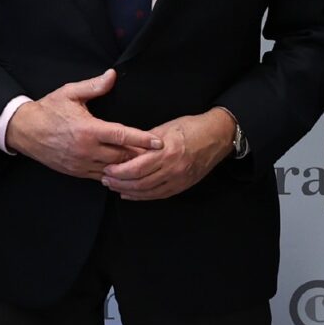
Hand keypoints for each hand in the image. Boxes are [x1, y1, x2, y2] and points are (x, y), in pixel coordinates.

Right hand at [7, 69, 160, 178]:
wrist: (24, 130)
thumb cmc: (48, 110)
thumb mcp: (70, 93)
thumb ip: (94, 86)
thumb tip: (112, 75)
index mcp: (88, 129)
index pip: (122, 135)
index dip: (142, 139)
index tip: (158, 142)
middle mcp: (86, 149)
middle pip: (122, 156)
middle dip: (139, 155)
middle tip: (155, 153)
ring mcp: (81, 163)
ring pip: (113, 169)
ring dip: (128, 167)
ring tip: (144, 163)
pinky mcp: (76, 172)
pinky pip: (100, 177)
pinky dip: (113, 174)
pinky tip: (123, 170)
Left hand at [101, 109, 236, 201]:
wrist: (217, 136)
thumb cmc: (191, 128)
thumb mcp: (165, 129)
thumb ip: (145, 141)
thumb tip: (125, 148)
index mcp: (167, 152)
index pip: (136, 168)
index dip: (119, 171)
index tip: (106, 169)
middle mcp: (173, 168)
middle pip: (139, 183)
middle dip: (119, 183)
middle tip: (106, 180)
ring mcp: (179, 179)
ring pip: (148, 192)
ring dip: (128, 191)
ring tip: (115, 187)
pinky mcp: (183, 185)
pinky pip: (158, 195)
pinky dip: (142, 197)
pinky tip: (130, 194)